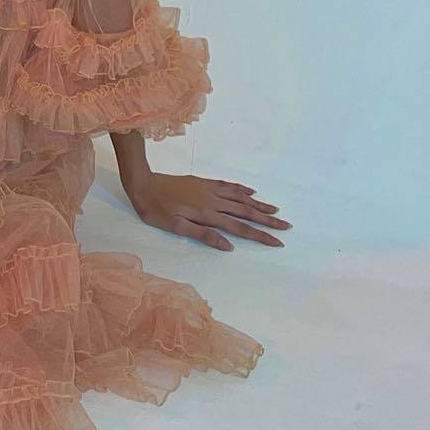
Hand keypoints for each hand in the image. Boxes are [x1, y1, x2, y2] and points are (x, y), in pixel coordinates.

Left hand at [127, 172, 291, 251]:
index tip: (278, 242)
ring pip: (240, 197)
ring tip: (275, 210)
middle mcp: (212, 201)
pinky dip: (241, 189)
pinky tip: (250, 191)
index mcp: (207, 215)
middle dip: (267, 220)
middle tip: (286, 226)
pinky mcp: (202, 182)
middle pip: (246, 212)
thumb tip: (229, 246)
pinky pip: (227, 185)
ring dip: (258, 204)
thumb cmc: (156, 210)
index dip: (260, 236)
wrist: (143, 183)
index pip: (240, 228)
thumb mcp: (176, 227)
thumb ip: (203, 235)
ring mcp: (208, 190)